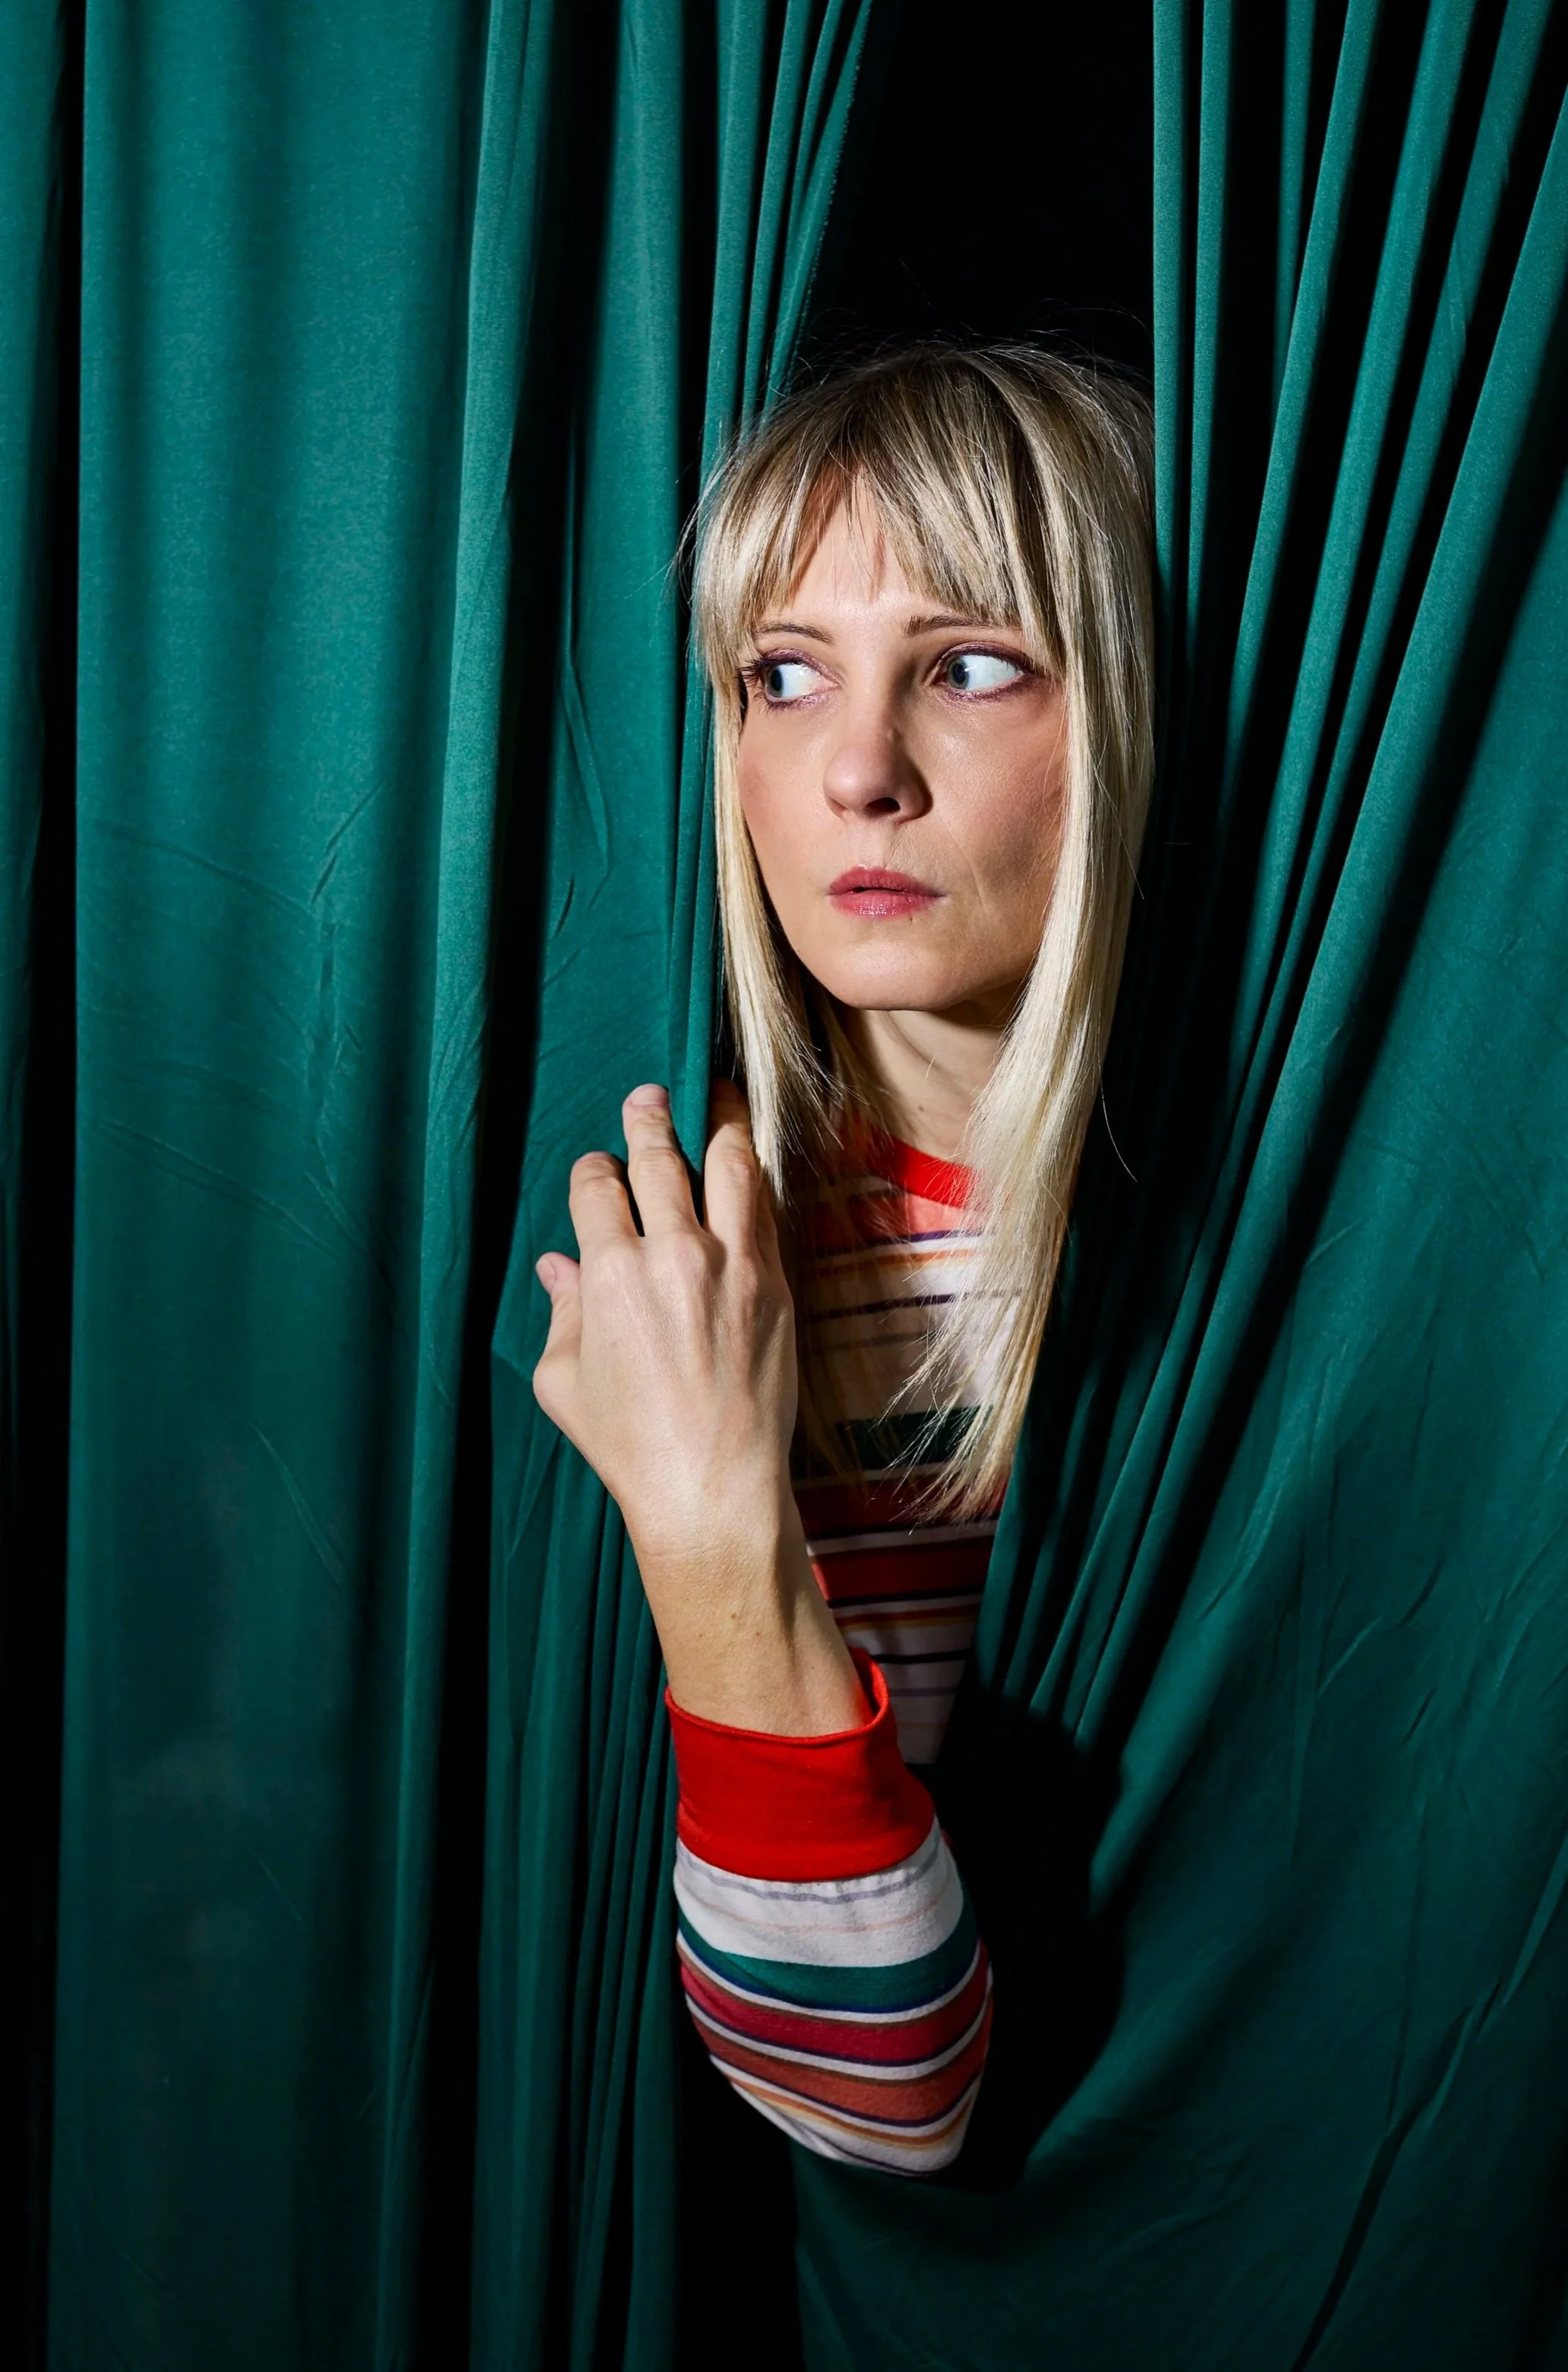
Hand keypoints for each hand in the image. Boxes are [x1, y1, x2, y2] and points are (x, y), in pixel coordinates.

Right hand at [532, 1079, 863, 1734]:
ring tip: (716, 1091)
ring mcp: (733, 1265)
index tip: (599, 1169)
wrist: (711, 1488)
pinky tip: (750, 1159)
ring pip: (730, 1162)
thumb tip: (556, 1267)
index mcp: (611, 1274)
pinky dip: (755, 1174)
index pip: (598, 1186)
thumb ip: (561, 1312)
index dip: (594, 1170)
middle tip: (649, 1094)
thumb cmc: (628, 1445)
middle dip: (649, 1116)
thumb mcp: (564, 1381)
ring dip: (719, 1118)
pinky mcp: (775, 1283)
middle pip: (659, 1157)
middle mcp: (674, 1255)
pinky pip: (766, 1207)